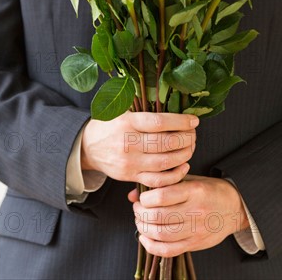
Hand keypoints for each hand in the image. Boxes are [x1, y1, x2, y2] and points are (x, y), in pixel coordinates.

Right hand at [81, 112, 198, 187]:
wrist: (87, 146)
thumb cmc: (110, 124)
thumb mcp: (122, 109)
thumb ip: (144, 107)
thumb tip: (173, 100)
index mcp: (128, 122)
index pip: (160, 122)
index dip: (181, 122)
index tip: (194, 121)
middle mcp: (129, 143)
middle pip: (165, 143)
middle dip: (186, 139)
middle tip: (194, 135)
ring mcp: (130, 162)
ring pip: (164, 163)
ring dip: (184, 155)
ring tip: (191, 147)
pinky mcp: (130, 176)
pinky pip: (157, 180)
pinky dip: (174, 175)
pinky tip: (183, 165)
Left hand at [128, 174, 249, 257]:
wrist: (235, 207)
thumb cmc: (209, 190)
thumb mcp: (189, 180)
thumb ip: (163, 185)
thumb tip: (133, 194)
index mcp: (194, 191)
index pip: (162, 195)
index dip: (145, 198)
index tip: (142, 198)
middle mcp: (195, 211)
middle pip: (158, 216)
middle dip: (141, 213)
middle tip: (138, 209)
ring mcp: (196, 230)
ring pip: (161, 234)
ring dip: (143, 228)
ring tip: (141, 221)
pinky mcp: (195, 244)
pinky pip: (168, 250)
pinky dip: (152, 246)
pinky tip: (145, 238)